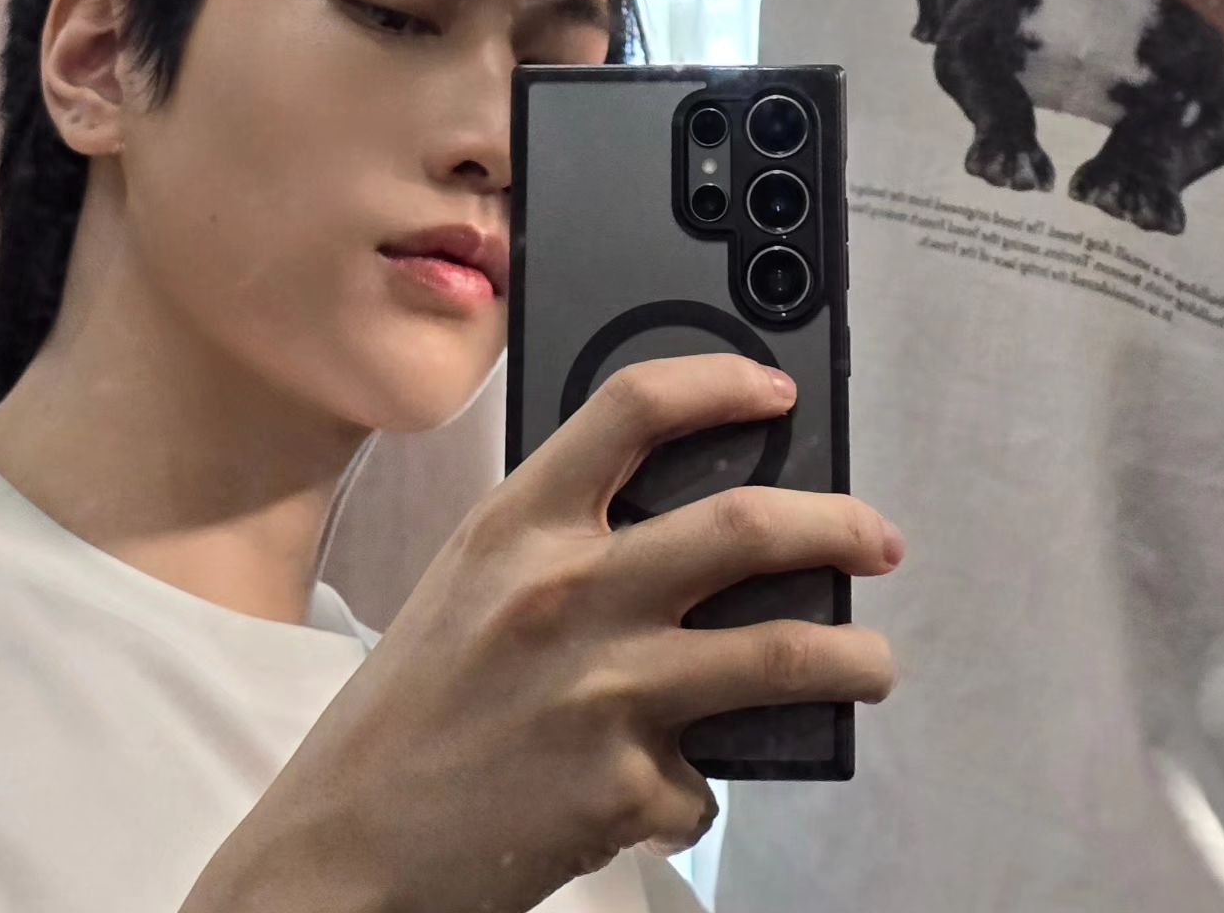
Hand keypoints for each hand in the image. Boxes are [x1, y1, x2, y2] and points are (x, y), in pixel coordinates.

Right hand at [189, 355, 898, 912]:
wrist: (346, 843)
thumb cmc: (411, 702)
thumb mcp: (472, 580)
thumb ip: (562, 537)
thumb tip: (683, 522)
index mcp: (518, 525)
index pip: (633, 408)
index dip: (719, 381)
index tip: (773, 391)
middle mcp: (568, 592)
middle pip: (745, 525)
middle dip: (839, 525)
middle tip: (877, 540)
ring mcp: (604, 690)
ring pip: (782, 652)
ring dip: (853, 657)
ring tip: (871, 662)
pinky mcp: (625, 788)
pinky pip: (706, 778)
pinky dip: (703, 781)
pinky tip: (677, 784)